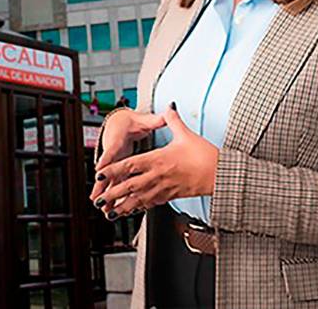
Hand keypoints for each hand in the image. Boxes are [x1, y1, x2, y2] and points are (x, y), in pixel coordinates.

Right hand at [89, 108, 166, 206]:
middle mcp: (115, 154)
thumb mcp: (143, 120)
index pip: (111, 150)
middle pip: (107, 172)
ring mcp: (116, 164)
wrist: (119, 123)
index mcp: (118, 141)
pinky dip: (116, 197)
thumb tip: (169, 110)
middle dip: (102, 186)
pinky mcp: (119, 171)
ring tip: (103, 209)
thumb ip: (156, 119)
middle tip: (97, 198)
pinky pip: (117, 185)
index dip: (105, 160)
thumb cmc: (130, 123)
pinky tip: (115, 209)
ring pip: (110, 182)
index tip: (99, 169)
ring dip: (107, 195)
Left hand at [92, 102, 219, 219]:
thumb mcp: (186, 134)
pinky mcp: (170, 196)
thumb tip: (170, 106)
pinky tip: (130, 211)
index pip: (131, 164)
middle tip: (97, 200)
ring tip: (108, 212)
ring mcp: (164, 188)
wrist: (220, 175)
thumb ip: (173, 120)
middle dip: (112, 193)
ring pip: (138, 199)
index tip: (100, 173)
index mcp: (159, 159)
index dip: (114, 169)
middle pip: (130, 186)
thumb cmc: (205, 156)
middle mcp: (158, 176)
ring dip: (122, 206)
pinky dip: (138, 208)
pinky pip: (150, 203)